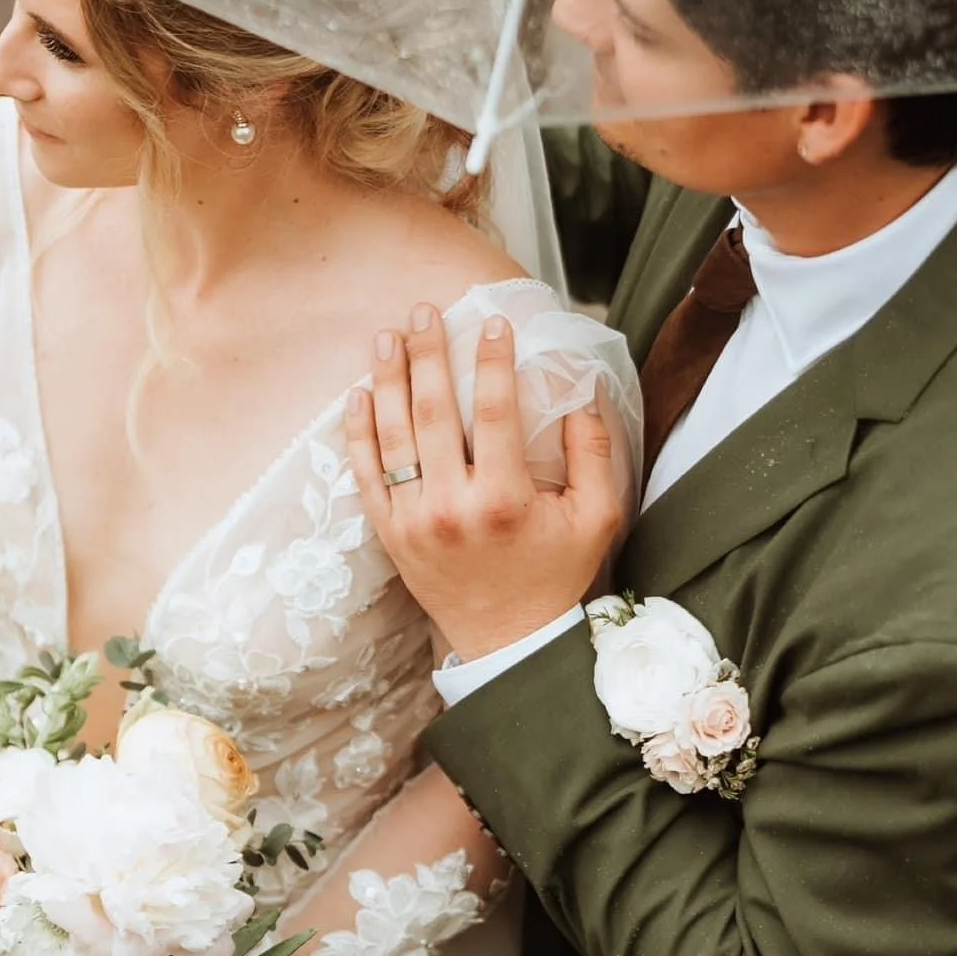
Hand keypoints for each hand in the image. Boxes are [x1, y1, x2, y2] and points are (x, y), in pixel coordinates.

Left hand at [345, 305, 625, 660]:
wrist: (509, 642)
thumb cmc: (557, 576)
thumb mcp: (597, 517)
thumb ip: (594, 452)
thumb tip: (585, 391)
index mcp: (505, 500)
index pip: (493, 412)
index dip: (492, 362)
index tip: (493, 325)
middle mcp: (453, 507)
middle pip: (433, 412)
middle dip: (427, 354)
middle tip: (423, 312)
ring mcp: (414, 521)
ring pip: (392, 436)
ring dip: (388, 380)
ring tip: (386, 337)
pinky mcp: (391, 535)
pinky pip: (366, 475)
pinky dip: (359, 433)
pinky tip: (359, 394)